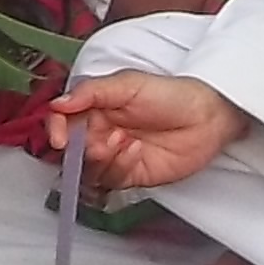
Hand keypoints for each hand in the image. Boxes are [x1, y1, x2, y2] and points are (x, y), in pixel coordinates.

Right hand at [43, 71, 247, 192]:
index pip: (63, 121)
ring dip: (100, 158)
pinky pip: (112, 179)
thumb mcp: (128, 84)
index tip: (59, 137)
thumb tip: (58, 104)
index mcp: (95, 108)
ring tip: (123, 141)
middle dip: (79, 148)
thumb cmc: (171, 94)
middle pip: (72, 150)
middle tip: (97, 140)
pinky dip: (119, 167)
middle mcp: (101, 132)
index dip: (55, 130)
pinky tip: (136, 151)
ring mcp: (115, 156)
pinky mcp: (131, 175)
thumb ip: (91, 92)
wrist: (207, 117)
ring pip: (88, 169)